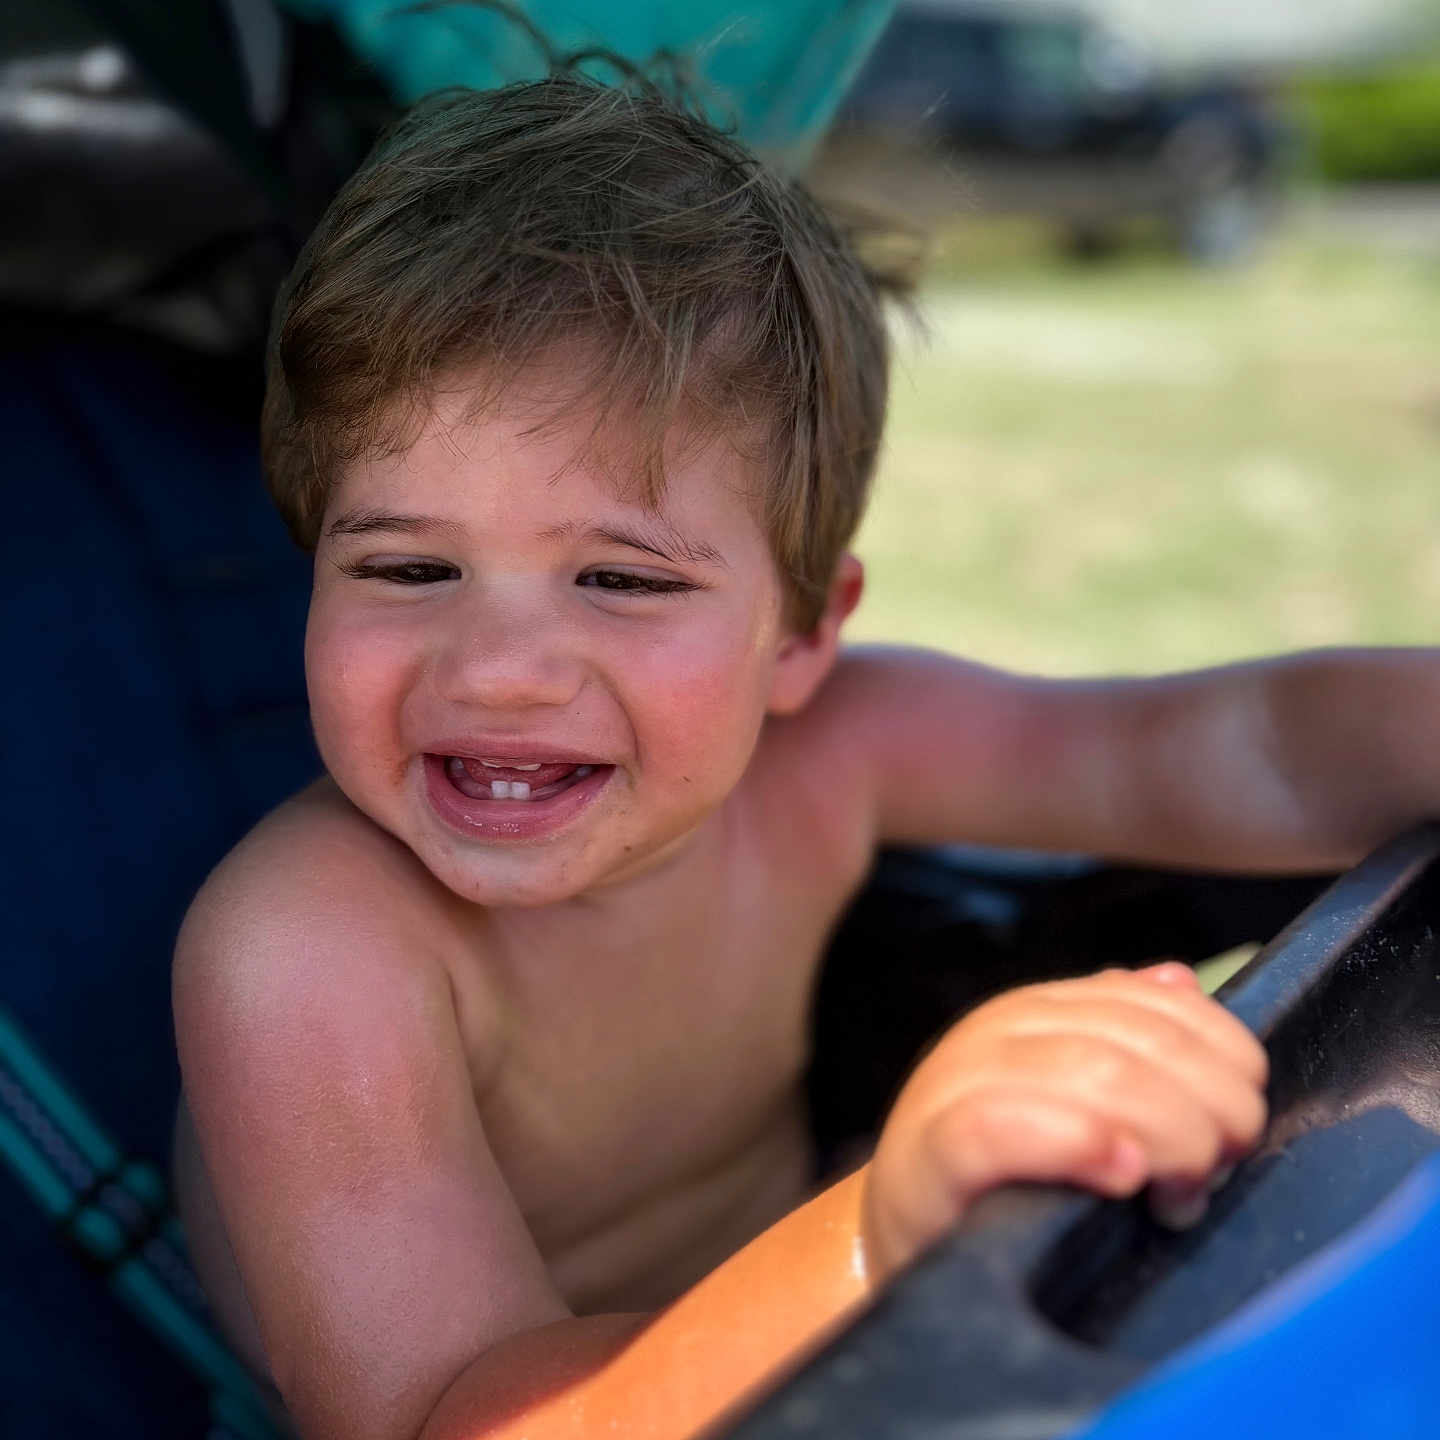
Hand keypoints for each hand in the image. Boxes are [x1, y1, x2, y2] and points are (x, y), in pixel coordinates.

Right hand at [861, 963, 1268, 1282]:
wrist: (906, 1235)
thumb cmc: (1003, 1179)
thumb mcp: (1071, 1100)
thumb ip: (1127, 1045)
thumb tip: (1181, 981)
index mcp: (1038, 1011)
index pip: (1151, 1003)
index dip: (1219, 1052)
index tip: (1242, 1118)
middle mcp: (996, 1031)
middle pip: (1128, 1045)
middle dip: (1202, 1108)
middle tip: (1216, 1168)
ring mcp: (956, 1084)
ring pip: (1084, 1075)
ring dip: (1162, 1135)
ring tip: (1177, 1193)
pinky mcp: (930, 1150)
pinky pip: (1003, 1129)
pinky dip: (1073, 1143)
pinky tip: (1119, 1170)